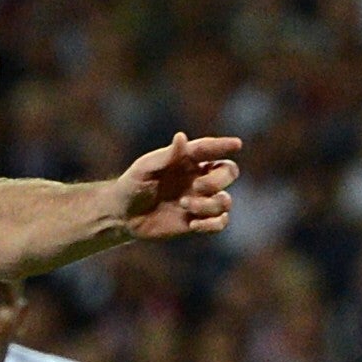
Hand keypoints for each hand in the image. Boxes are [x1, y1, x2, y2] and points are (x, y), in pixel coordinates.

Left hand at [115, 132, 242, 240]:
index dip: (224, 145)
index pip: (210, 149)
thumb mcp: (145, 169)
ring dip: (209, 205)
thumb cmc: (132, 185)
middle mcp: (199, 177)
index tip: (237, 144)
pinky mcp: (198, 221)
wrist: (124, 215)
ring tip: (184, 206)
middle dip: (218, 181)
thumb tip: (182, 136)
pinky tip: (193, 225)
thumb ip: (166, 156)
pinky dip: (212, 224)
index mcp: (187, 159)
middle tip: (196, 187)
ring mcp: (200, 200)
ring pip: (226, 200)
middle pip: (228, 172)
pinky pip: (221, 222)